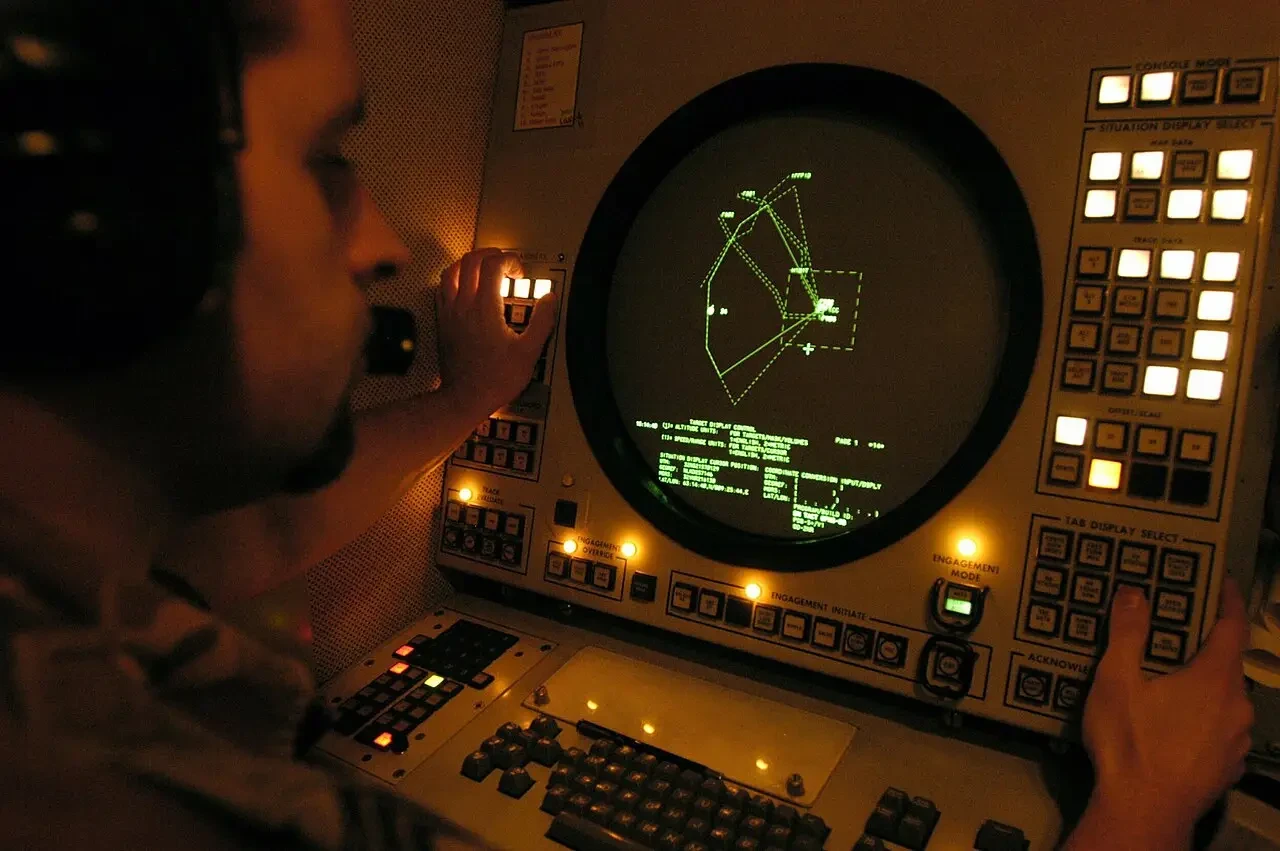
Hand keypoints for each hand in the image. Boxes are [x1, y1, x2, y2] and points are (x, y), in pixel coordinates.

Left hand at [435, 248, 557, 416]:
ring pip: (453, 270)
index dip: (510, 260)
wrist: (464, 398)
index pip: (493, 264)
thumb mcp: (529, 352)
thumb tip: (549, 299)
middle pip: (471, 260)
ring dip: (470, 263)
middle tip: (505, 264)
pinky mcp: (442, 321)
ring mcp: (449, 312)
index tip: (520, 273)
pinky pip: (443, 288)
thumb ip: (542, 321)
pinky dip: (456, 279)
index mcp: (485, 308)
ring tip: (485, 269)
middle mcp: (464, 305)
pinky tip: (468, 288)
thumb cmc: (495, 379)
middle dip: (491, 254)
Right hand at [1076, 580, 1251, 848]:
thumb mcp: (1117, 680)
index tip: (1224, 583)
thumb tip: (1135, 593)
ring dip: (1203, 687)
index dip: (1229, 601)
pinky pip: (1220, 730)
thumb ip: (1128, 633)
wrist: (1143, 812)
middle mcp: (1237, 707)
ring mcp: (1236, 741)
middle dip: (1204, 648)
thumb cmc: (1130, 742)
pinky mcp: (1228, 768)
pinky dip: (1202, 719)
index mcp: (1215, 679)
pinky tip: (1175, 727)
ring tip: (1169, 685)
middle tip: (1175, 638)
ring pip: (1224, 700)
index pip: (1233, 627)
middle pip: (1227, 665)